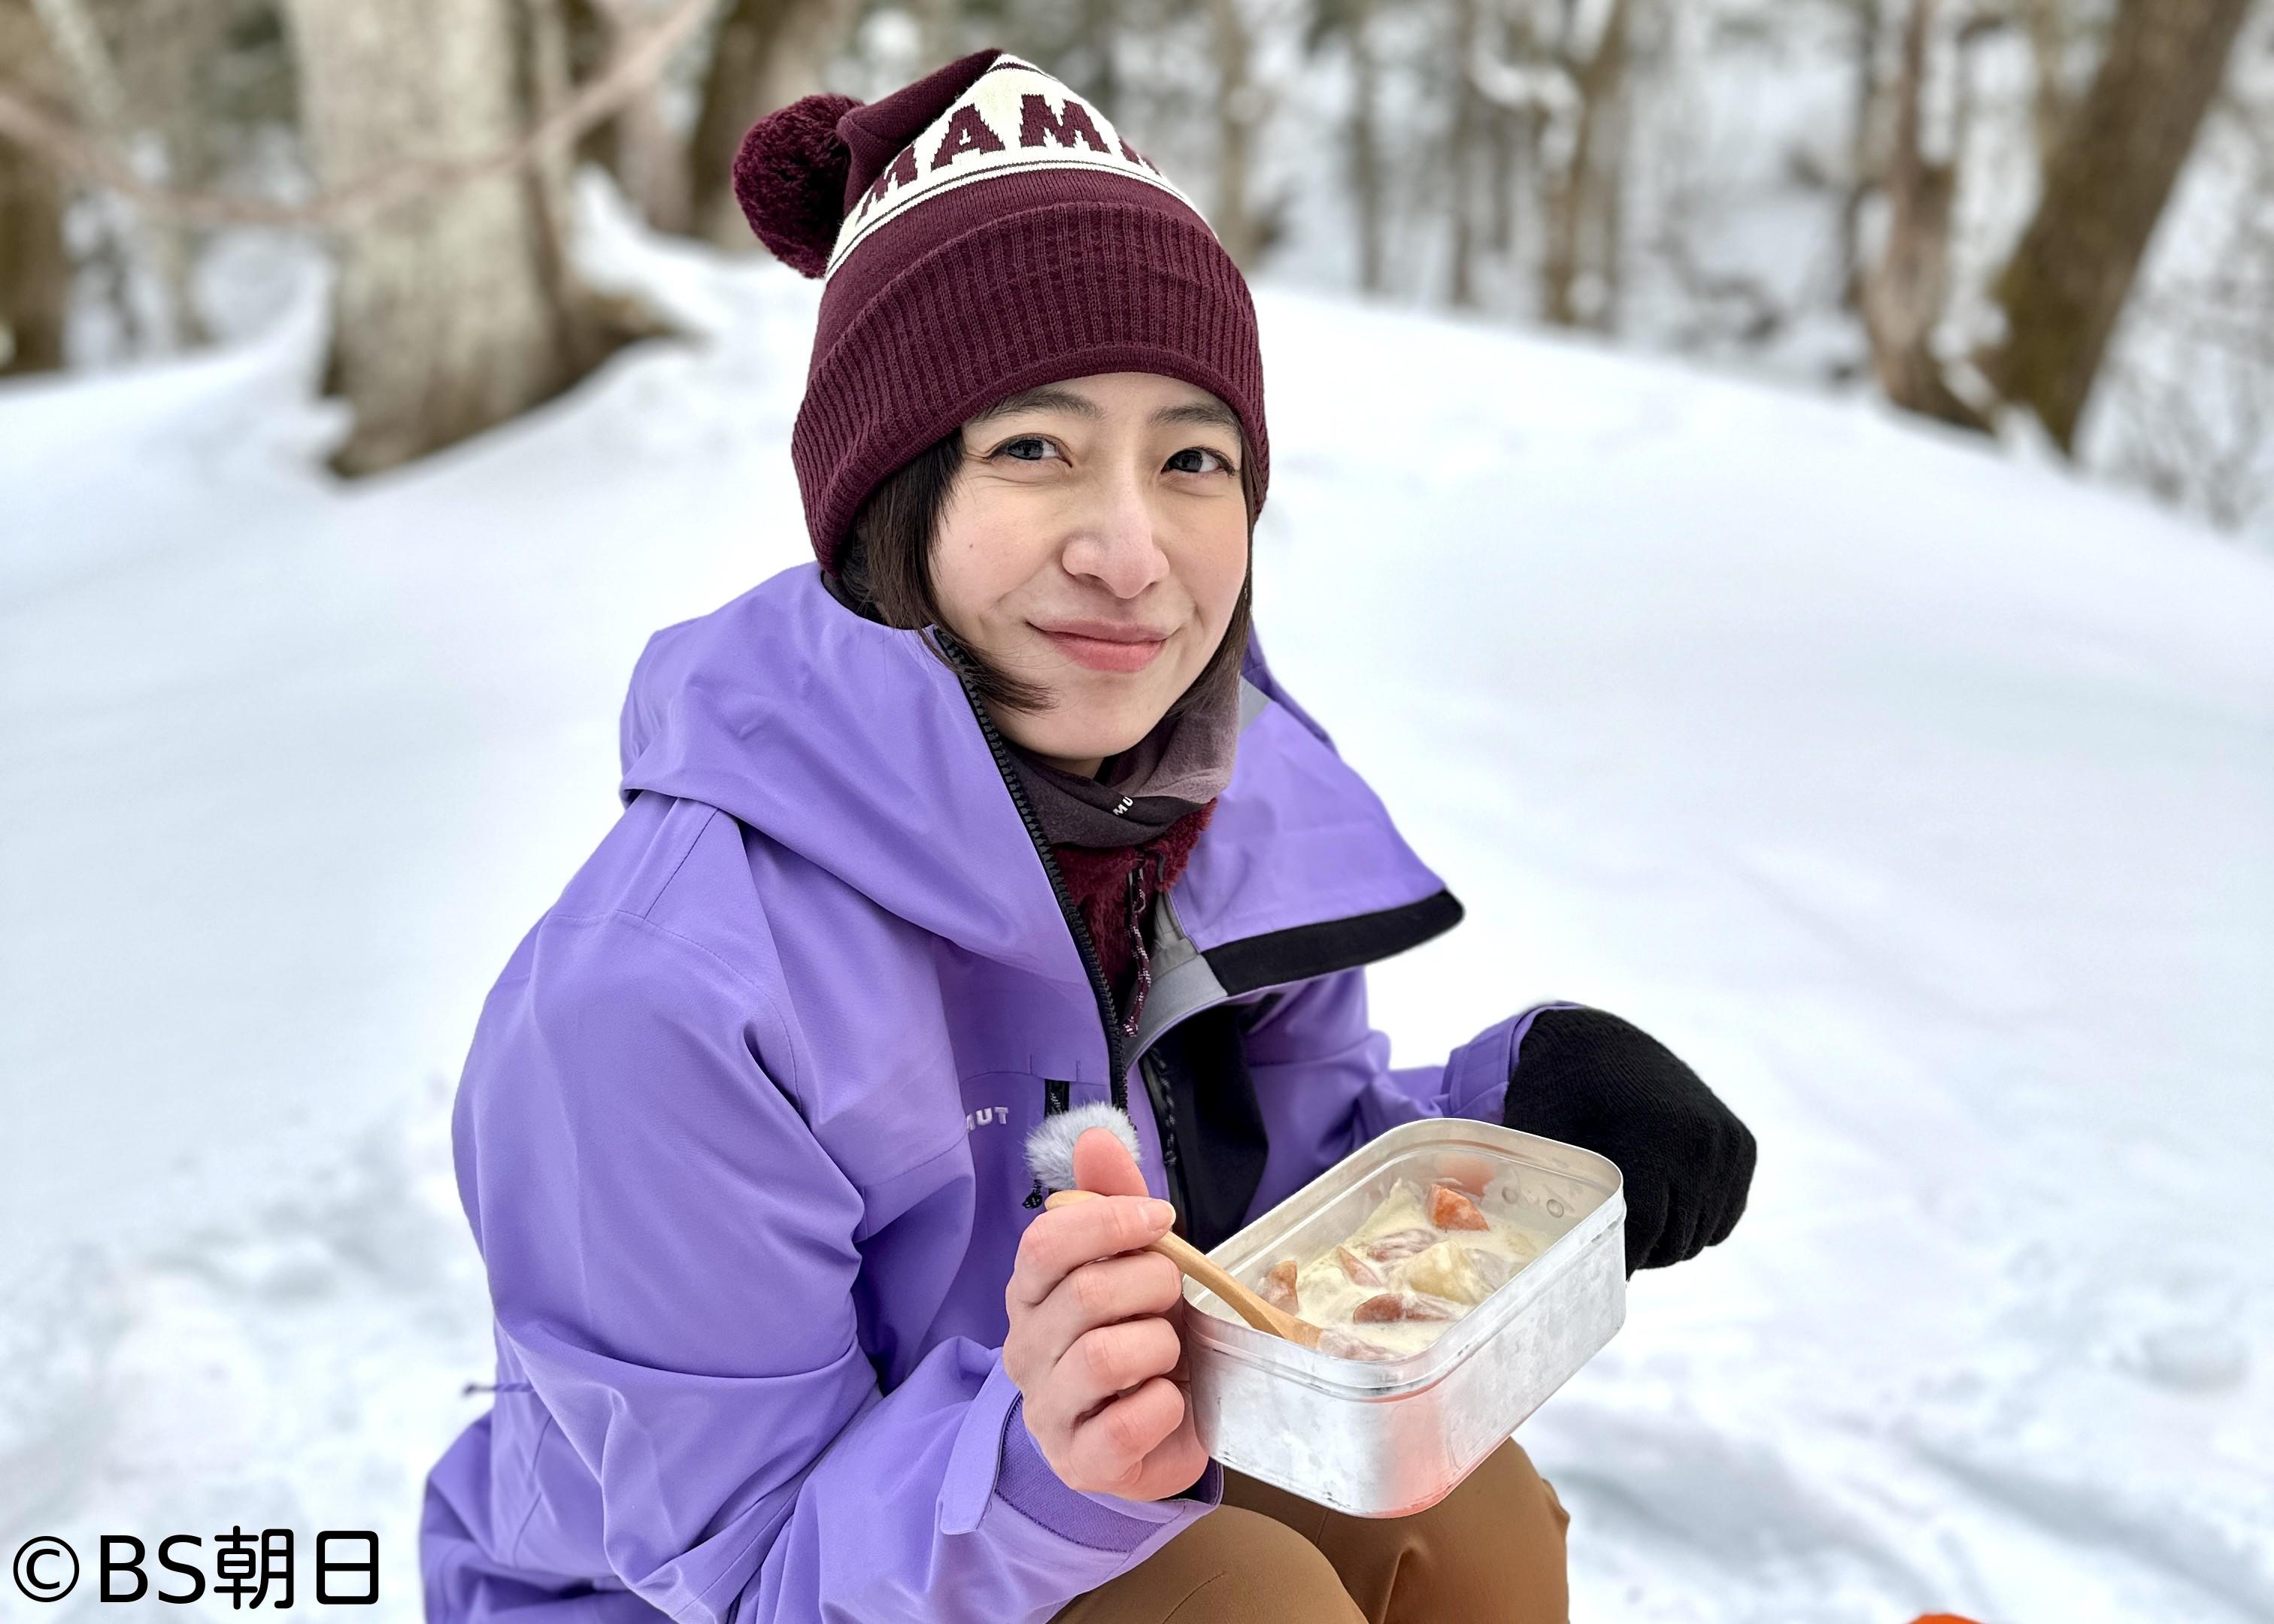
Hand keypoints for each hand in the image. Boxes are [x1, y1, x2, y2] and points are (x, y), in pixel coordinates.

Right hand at [1001, 1128, 1209, 1500]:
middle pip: (1083, 1294)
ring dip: (1159, 1345)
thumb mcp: (1137, 1263)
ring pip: (1103, 1357)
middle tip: (1173, 1297)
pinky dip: (1165, 1404)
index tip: (1161, 1221)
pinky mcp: (1079, 1462)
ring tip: (1169, 1354)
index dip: (1110, 1220)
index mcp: (1030, 1293)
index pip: (1045, 1241)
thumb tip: (1095, 1134)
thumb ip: (1117, 1199)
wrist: (1155, 1435)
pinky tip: (1169, 1400)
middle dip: (1151, 1284)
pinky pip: (1126, 1421)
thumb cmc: (1142, 1336)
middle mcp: (1024, 1350)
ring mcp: (1046, 1410)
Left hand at [1500, 1006, 1755, 1273]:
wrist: (1599, 1045)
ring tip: (1632, 1215)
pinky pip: (1724, 1216)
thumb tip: (1540, 1267)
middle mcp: (1699, 1142)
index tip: (1598, 1278)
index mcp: (1651, 1140)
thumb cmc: (1556, 1099)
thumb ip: (1550, 1201)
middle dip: (1639, 1251)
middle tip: (1607, 1241)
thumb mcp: (1543, 1145)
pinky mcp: (1742, 1145)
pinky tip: (1663, 1198)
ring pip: (1701, 1236)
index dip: (1617, 1262)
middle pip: (1673, 1242)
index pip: (1642, 1233)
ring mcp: (1726, 1143)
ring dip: (1669, 1238)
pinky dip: (1697, 1220)